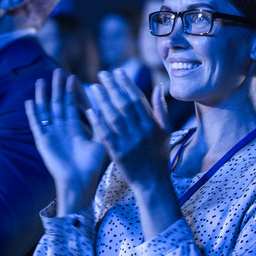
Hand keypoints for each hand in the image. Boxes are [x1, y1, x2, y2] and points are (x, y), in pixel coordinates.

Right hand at [26, 69, 106, 215]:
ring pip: (45, 111)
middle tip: (59, 71)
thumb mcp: (101, 141)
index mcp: (75, 129)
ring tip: (42, 80)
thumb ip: (101, 124)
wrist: (80, 181)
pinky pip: (36, 125)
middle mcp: (61, 130)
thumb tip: (104, 106)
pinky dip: (33, 113)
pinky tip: (29, 101)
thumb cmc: (93, 165)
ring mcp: (51, 135)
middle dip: (58, 88)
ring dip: (43, 96)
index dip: (71, 92)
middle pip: (58, 104)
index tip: (73, 76)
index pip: (72, 105)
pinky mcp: (43, 141)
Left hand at [86, 69, 180, 238]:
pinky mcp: (118, 154)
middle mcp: (141, 132)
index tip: (117, 72)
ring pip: (114, 117)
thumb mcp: (165, 131)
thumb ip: (161, 108)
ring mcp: (129, 143)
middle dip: (113, 87)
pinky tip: (90, 110)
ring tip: (94, 87)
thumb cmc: (158, 155)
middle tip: (103, 74)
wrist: (152, 183)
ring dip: (104, 101)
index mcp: (153, 125)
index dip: (126, 84)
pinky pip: (106, 134)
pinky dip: (98, 122)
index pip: (138, 99)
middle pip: (125, 105)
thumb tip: (158, 86)